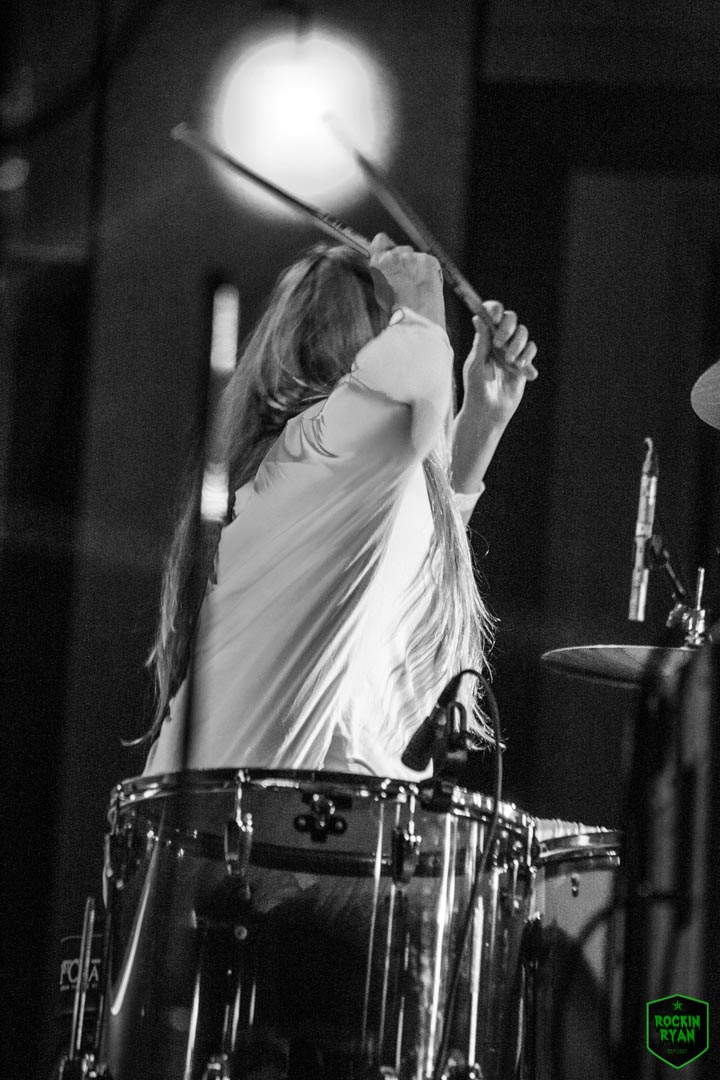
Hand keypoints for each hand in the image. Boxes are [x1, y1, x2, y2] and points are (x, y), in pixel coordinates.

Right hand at [369, 233, 445, 327]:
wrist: (418, 317)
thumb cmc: (398, 310)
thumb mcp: (380, 290)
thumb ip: (382, 272)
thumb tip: (385, 266)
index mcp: (380, 261)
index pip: (380, 239)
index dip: (384, 248)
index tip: (388, 256)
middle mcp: (396, 254)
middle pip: (400, 250)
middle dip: (402, 261)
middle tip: (405, 280)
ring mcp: (414, 256)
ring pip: (415, 257)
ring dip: (415, 267)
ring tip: (416, 288)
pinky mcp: (430, 260)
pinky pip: (427, 262)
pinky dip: (428, 271)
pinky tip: (426, 286)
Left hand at [461, 301, 537, 427]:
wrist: (489, 412)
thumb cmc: (476, 389)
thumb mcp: (476, 364)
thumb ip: (481, 341)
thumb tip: (478, 318)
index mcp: (484, 339)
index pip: (491, 315)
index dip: (494, 310)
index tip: (494, 316)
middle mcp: (499, 342)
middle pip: (510, 319)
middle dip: (508, 327)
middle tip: (499, 343)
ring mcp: (512, 352)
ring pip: (523, 333)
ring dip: (518, 344)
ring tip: (510, 361)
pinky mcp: (523, 364)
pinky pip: (531, 350)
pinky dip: (527, 356)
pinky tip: (520, 369)